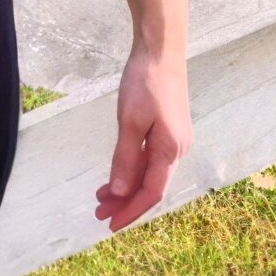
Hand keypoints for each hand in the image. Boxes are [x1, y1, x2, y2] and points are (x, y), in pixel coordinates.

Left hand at [94, 36, 190, 231]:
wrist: (161, 50)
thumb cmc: (145, 82)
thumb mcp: (130, 121)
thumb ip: (126, 158)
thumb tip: (119, 191)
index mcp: (170, 149)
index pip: (151, 192)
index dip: (131, 211)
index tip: (111, 225)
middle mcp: (177, 148)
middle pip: (151, 186)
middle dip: (125, 202)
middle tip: (99, 213)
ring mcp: (174, 139)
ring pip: (150, 173)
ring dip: (127, 187)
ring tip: (102, 197)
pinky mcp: (168, 129)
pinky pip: (151, 159)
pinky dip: (133, 170)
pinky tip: (118, 174)